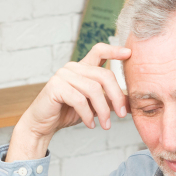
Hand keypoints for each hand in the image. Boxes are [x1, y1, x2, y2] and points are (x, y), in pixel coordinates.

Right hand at [8, 43, 130, 160]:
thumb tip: (132, 103)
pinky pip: (79, 100)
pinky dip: (88, 115)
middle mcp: (72, 67)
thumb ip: (109, 100)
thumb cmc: (67, 112)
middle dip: (116, 96)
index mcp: (82, 67)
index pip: (99, 50)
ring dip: (103, 110)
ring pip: (94, 89)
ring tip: (105, 125)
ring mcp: (63, 75)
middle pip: (104, 75)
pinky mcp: (56, 86)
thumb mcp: (93, 105)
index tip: (129, 53)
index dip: (114, 50)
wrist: (43, 124)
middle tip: (122, 115)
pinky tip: (90, 124)